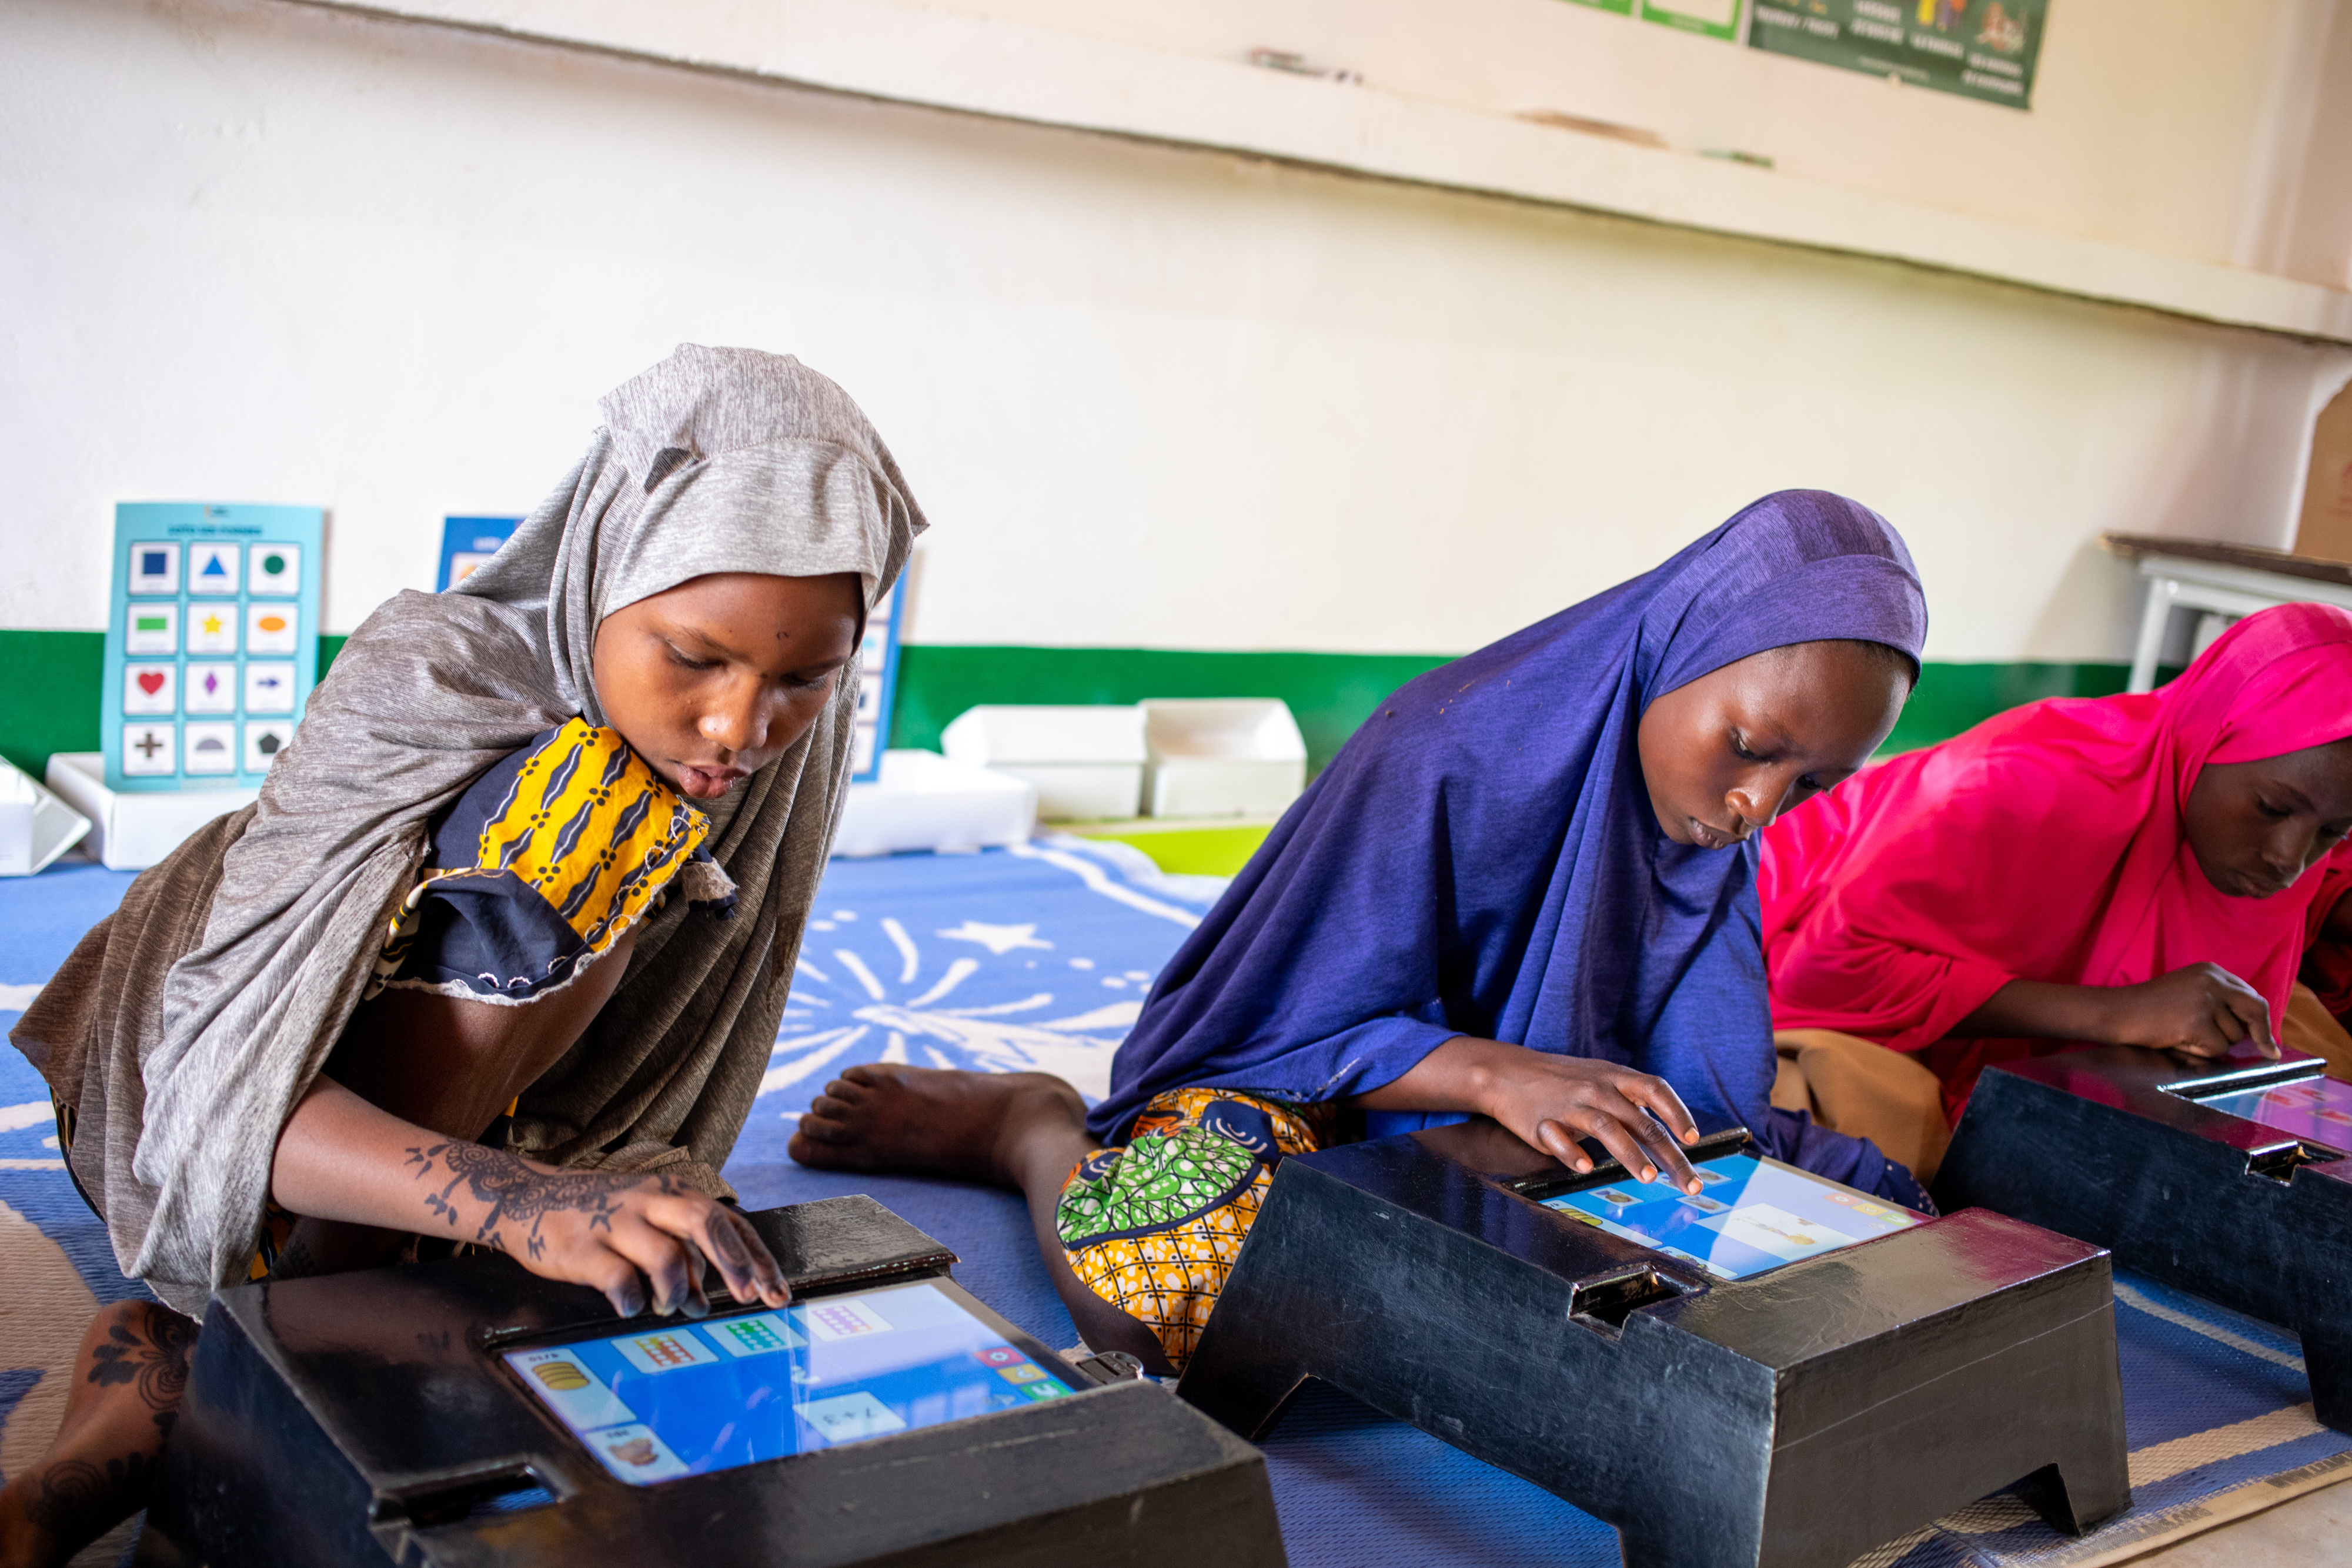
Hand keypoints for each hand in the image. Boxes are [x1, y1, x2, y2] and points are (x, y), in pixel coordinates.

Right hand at [403, 1142, 792, 1316]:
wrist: (531, 1200)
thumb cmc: (602, 1218)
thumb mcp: (648, 1224)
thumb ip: (681, 1254)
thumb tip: (707, 1300)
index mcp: (672, 1193)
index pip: (728, 1222)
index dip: (756, 1259)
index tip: (776, 1294)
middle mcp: (650, 1201)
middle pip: (705, 1222)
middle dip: (733, 1263)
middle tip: (747, 1298)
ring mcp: (616, 1222)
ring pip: (665, 1255)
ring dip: (678, 1291)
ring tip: (672, 1308)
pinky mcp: (584, 1248)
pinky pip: (619, 1279)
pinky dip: (632, 1299)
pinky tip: (630, 1307)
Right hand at [1471, 1046, 1705, 1194]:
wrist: (1508, 1073)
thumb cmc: (1564, 1081)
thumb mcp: (1602, 1077)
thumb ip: (1633, 1101)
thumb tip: (1672, 1130)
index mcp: (1616, 1077)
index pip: (1655, 1089)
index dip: (1678, 1113)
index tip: (1693, 1139)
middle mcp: (1597, 1089)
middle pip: (1641, 1121)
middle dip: (1669, 1155)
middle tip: (1690, 1184)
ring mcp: (1571, 1106)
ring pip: (1607, 1128)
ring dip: (1630, 1154)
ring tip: (1648, 1177)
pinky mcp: (1543, 1124)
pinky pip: (1560, 1140)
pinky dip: (1573, 1154)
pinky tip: (1586, 1169)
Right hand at [2105, 963, 2276, 1059]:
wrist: (2117, 1011)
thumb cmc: (2149, 1007)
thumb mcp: (2189, 991)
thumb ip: (2219, 1001)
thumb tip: (2253, 1027)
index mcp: (2211, 971)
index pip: (2252, 996)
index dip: (2262, 1020)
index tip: (2269, 1040)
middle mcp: (2212, 981)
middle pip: (2255, 1011)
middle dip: (2262, 1034)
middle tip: (2269, 1052)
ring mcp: (2204, 1000)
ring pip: (2234, 1036)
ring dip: (2214, 1043)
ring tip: (2185, 1034)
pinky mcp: (2196, 1021)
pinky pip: (2217, 1049)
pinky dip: (2200, 1051)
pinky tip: (2179, 1040)